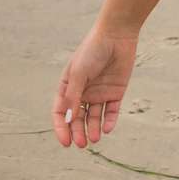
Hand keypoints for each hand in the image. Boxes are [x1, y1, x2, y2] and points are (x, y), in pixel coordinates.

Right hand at [53, 26, 136, 149]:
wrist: (117, 35)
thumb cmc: (92, 51)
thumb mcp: (79, 74)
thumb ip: (74, 97)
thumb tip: (69, 120)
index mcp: (68, 86)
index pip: (61, 112)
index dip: (62, 128)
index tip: (65, 142)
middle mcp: (83, 92)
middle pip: (77, 118)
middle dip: (78, 132)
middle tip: (81, 144)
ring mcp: (99, 93)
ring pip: (94, 117)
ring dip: (93, 129)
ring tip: (94, 139)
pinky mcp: (115, 92)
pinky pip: (111, 111)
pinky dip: (109, 121)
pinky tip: (106, 129)